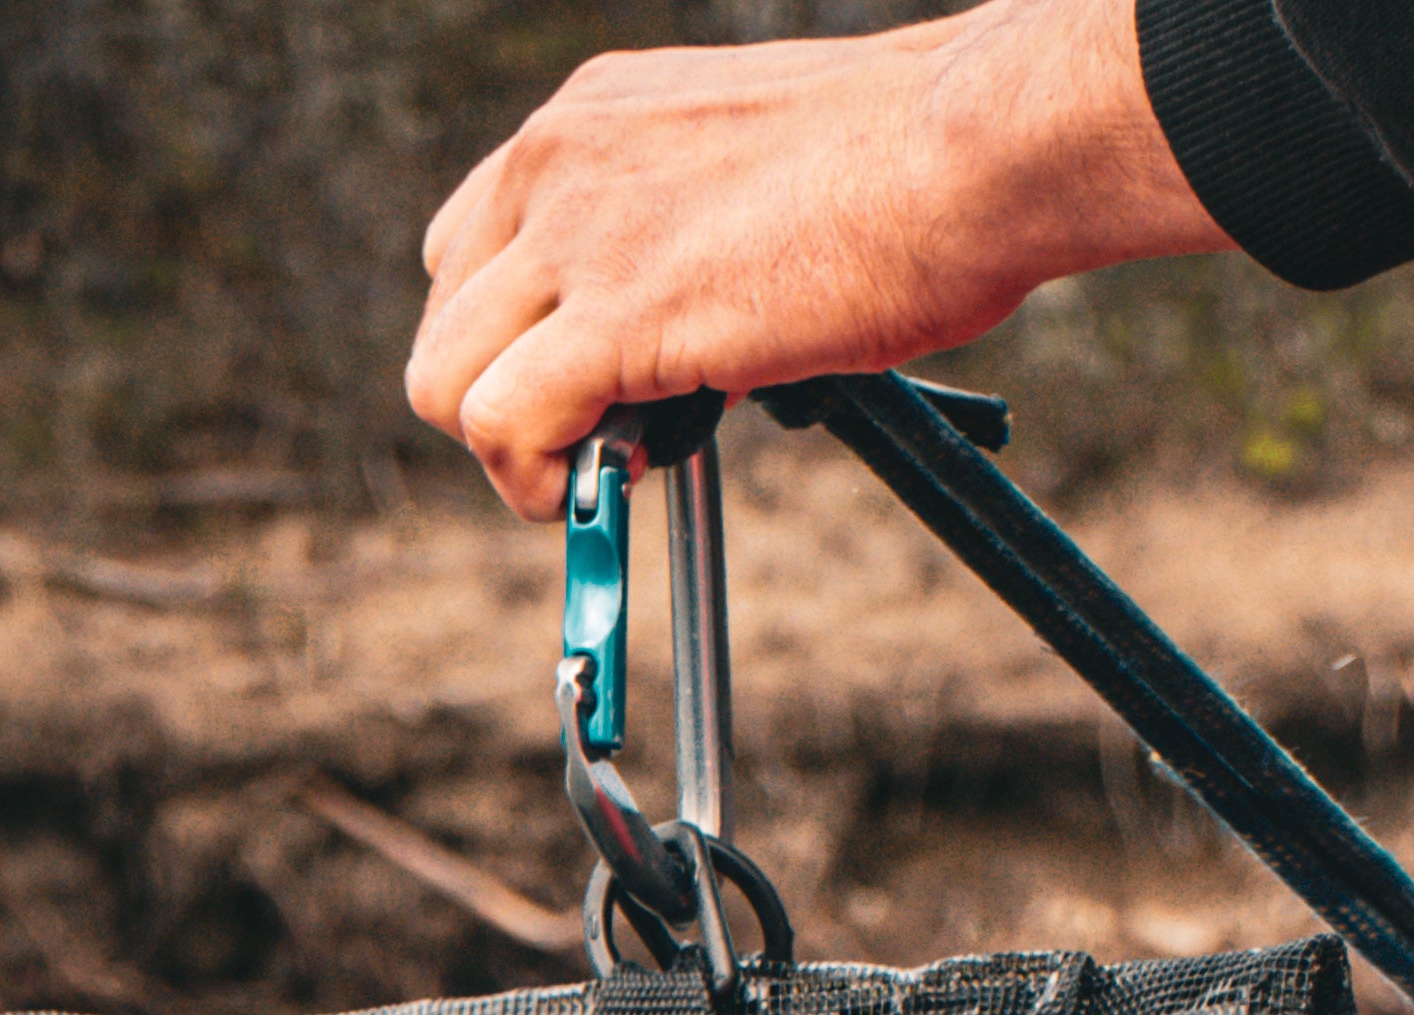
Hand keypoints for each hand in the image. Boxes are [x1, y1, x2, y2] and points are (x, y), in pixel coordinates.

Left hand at [410, 0, 1226, 518]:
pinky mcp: (616, 314)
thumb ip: (698, 248)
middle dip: (505, 404)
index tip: (593, 392)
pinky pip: (501, 424)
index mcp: (592, 121)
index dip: (520, 341)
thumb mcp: (762, 185)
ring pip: (444, 378)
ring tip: (600, 477)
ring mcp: (577, 234)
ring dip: (511, 454)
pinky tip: (601, 495)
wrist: (969, 150)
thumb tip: (707, 346)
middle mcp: (560, 162)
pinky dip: (536, 486)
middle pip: (444, 319)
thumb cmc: (912, 169)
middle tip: (599, 447)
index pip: (474, 247)